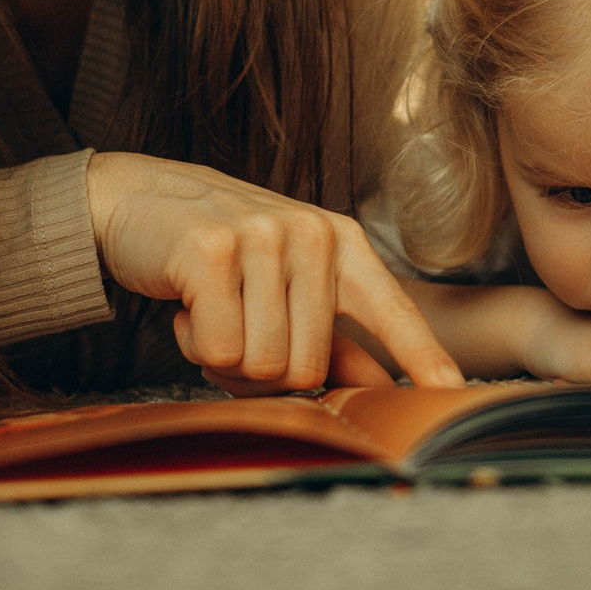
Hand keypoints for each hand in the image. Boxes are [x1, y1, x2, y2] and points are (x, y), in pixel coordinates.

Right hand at [85, 152, 464, 393]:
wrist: (136, 199)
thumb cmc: (217, 250)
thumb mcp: (284, 283)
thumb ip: (331, 335)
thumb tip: (381, 387)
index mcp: (340, 243)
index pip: (391, 309)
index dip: (423, 356)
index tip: (455, 391)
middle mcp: (311, 234)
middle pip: (310, 368)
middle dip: (264, 373)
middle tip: (234, 331)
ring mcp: (264, 237)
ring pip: (265, 365)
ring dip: (226, 359)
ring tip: (212, 313)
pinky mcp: (212, 249)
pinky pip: (220, 350)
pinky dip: (195, 344)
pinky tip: (188, 305)